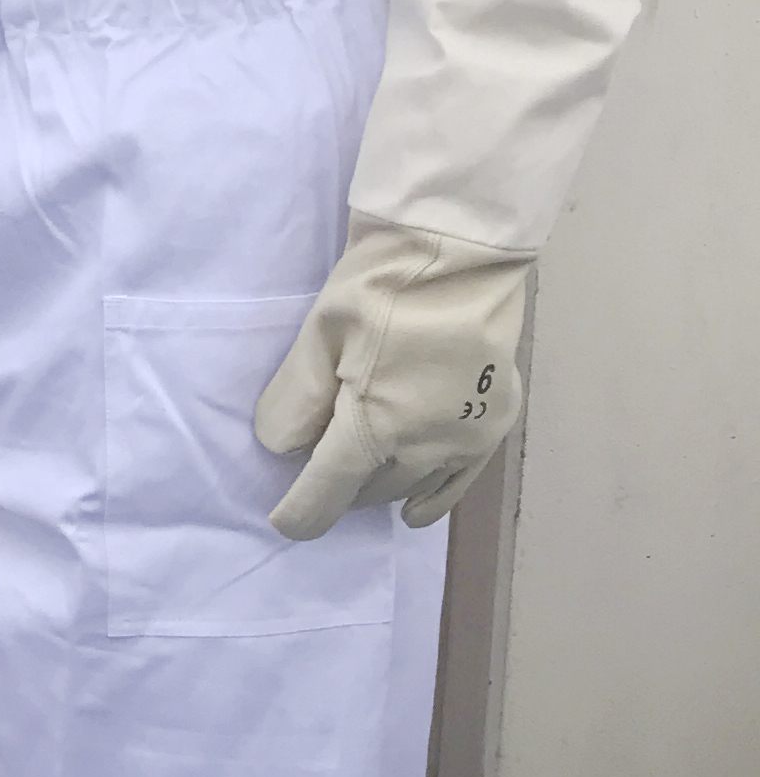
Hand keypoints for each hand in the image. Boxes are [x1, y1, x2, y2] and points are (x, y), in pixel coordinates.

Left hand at [255, 217, 530, 537]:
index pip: (328, 491)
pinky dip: (433, 499)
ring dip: (378, 487)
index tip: (284, 523)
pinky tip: (415, 512)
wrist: (460, 253)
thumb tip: (281, 448)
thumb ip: (298, 399)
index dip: (302, 513)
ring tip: (355, 478)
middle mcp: (425, 447)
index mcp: (376, 426)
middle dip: (337, 487)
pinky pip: (458, 482)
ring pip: (411, 487)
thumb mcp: (319, 336)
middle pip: (369, 490)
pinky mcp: (495, 424)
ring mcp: (467, 440)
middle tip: (313, 466)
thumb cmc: (381, 287)